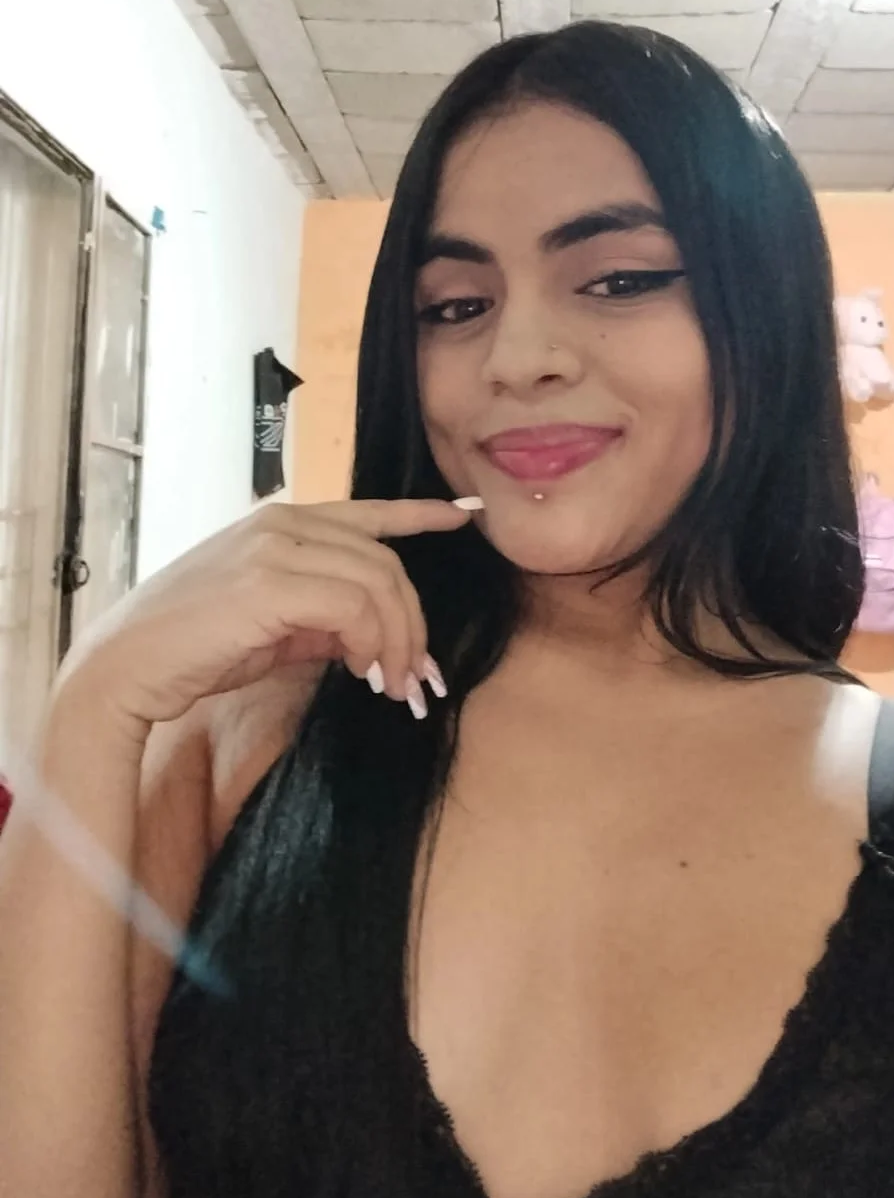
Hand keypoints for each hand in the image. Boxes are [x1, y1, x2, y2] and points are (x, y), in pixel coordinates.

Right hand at [53, 499, 475, 727]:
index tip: (464, 515)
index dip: (420, 514)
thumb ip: (323, 619)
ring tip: (393, 686)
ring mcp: (275, 548)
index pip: (366, 511)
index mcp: (281, 522)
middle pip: (385, 561)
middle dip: (412, 623)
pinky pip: (353, 606)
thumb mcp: (272, 627)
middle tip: (414, 680)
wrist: (126, 666)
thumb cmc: (193, 650)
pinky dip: (373, 643)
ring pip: (378, 582)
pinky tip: (366, 674)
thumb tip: (372, 637)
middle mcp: (282, 522)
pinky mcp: (269, 582)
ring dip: (398, 641)